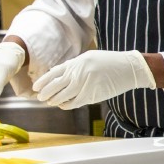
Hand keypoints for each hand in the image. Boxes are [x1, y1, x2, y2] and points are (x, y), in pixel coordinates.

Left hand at [32, 50, 154, 109]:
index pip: (53, 74)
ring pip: (62, 97)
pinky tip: (63, 105)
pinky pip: (73, 103)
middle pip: (54, 87)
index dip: (42, 82)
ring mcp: (84, 86)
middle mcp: (77, 74)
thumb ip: (73, 66)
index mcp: (76, 63)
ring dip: (54, 101)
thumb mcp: (88, 58)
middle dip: (45, 93)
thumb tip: (57, 73)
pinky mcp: (91, 96)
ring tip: (50, 102)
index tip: (36, 88)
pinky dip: (66, 105)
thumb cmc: (109, 61)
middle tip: (40, 97)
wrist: (128, 68)